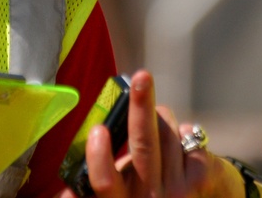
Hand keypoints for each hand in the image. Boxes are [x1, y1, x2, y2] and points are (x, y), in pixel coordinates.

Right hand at [54, 70, 245, 197]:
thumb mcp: (114, 196)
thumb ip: (92, 187)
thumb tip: (62, 193)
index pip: (106, 181)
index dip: (100, 157)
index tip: (98, 130)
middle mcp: (149, 197)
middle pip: (145, 146)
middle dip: (142, 107)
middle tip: (141, 76)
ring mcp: (178, 190)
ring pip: (168, 134)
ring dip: (159, 114)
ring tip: (152, 113)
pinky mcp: (200, 180)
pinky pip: (189, 139)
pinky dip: (180, 129)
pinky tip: (175, 134)